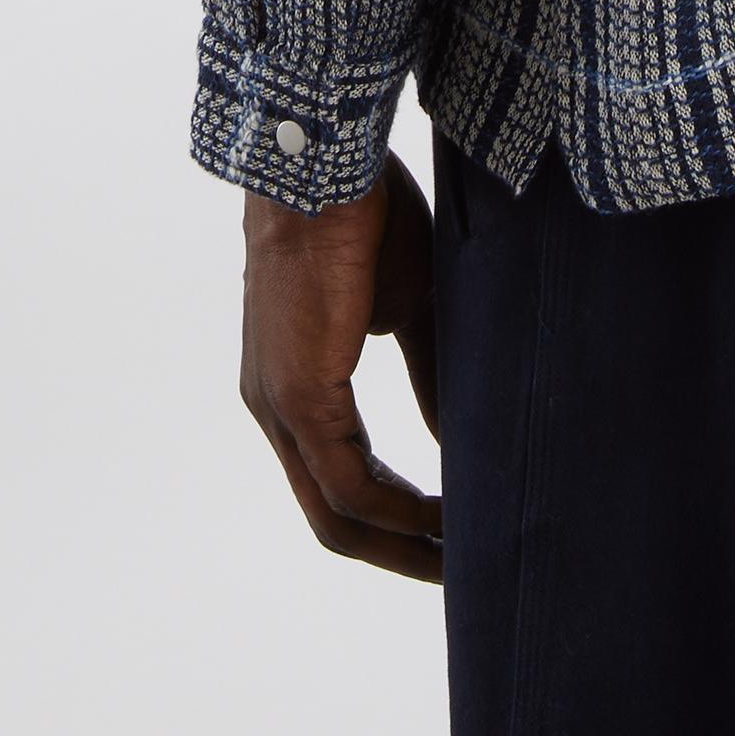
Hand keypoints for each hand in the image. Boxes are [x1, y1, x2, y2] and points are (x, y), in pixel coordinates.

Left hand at [239, 148, 444, 581]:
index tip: (446, 529)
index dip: (391, 516)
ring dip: (401, 541)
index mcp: (294, 383)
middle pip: (331, 517)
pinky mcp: (301, 395)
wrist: (330, 166)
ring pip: (336, 512)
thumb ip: (426, 370)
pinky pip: (348, 482)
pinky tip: (444, 513)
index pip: (338, 478)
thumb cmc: (365, 216)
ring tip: (460, 553)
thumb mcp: (406, 304)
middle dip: (396, 551)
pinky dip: (398, 509)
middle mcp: (274, 407)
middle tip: (456, 569)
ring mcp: (280, 405)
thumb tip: (453, 435)